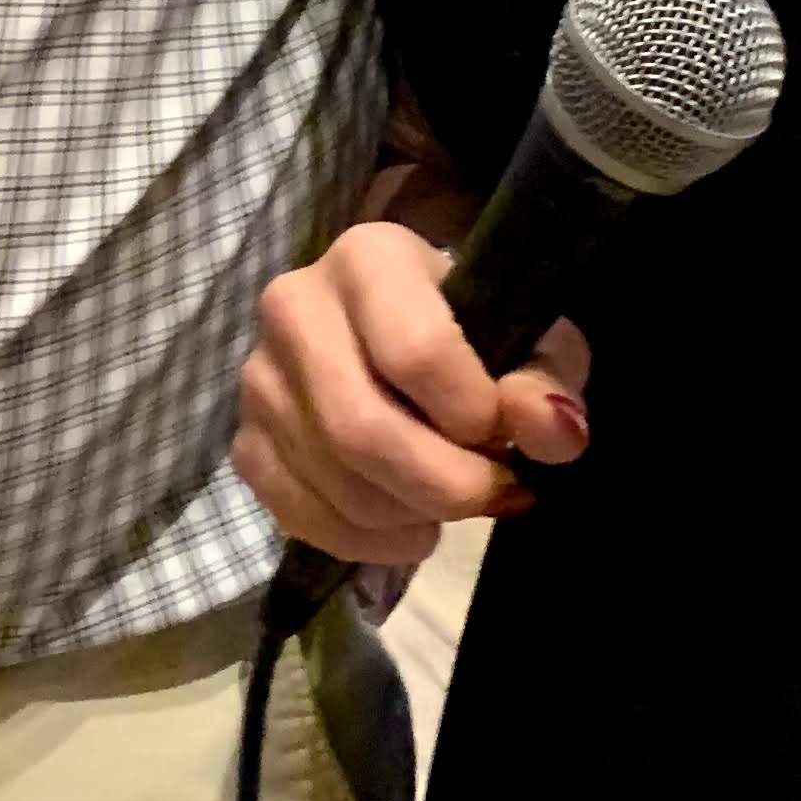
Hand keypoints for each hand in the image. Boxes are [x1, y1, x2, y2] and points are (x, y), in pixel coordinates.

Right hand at [233, 218, 589, 568]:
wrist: (398, 336)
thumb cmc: (474, 331)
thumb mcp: (529, 341)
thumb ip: (545, 383)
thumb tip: (556, 435)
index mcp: (370, 258)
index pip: (416, 352)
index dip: (474, 414)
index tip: (505, 432)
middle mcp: (294, 306)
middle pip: (361, 428)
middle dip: (444, 485)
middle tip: (494, 495)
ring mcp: (259, 378)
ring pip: (334, 481)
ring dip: (411, 517)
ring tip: (453, 505)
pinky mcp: (244, 441)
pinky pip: (297, 515)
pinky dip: (366, 541)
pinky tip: (408, 525)